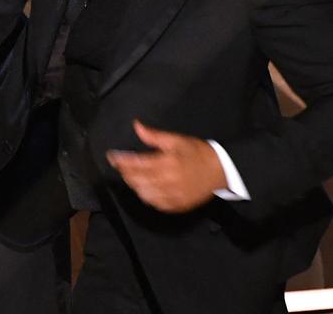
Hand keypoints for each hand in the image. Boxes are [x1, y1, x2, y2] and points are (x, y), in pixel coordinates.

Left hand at [106, 120, 225, 212]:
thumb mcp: (177, 140)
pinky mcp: (177, 206)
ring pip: (144, 194)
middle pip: (137, 180)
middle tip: (121, 165)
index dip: (121, 161)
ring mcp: (172, 196)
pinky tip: (144, 189)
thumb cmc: (198, 153)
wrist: (221, 171)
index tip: (112, 157)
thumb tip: (137, 126)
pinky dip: (146, 196)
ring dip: (134, 185)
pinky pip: (155, 204)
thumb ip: (154, 136)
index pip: (136, 164)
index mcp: (167, 164)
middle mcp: (167, 182)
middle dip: (125, 173)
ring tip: (131, 176)